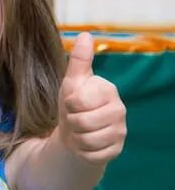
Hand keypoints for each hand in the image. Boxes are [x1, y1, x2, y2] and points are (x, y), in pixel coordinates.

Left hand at [57, 32, 124, 163]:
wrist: (75, 133)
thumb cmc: (74, 104)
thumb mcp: (72, 82)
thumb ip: (78, 60)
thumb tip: (85, 34)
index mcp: (108, 90)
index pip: (79, 101)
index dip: (69, 104)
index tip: (72, 103)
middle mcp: (119, 110)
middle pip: (83, 122)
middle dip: (72, 122)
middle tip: (76, 119)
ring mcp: (120, 131)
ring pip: (87, 140)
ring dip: (77, 138)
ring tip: (80, 131)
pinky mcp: (116, 150)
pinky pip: (93, 154)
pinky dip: (83, 151)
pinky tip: (86, 144)